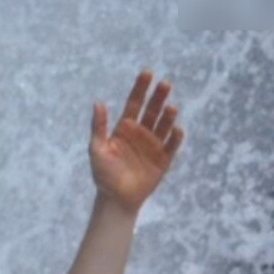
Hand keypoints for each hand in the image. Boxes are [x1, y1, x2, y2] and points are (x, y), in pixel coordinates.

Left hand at [89, 70, 183, 213]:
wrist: (115, 200)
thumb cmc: (103, 175)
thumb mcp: (97, 150)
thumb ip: (99, 127)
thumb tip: (98, 102)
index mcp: (125, 128)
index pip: (135, 103)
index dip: (141, 88)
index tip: (147, 73)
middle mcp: (141, 133)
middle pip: (152, 110)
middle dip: (158, 97)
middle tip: (164, 84)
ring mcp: (153, 145)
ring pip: (164, 125)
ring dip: (168, 115)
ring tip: (170, 107)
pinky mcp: (163, 159)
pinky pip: (172, 145)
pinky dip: (175, 137)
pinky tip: (176, 129)